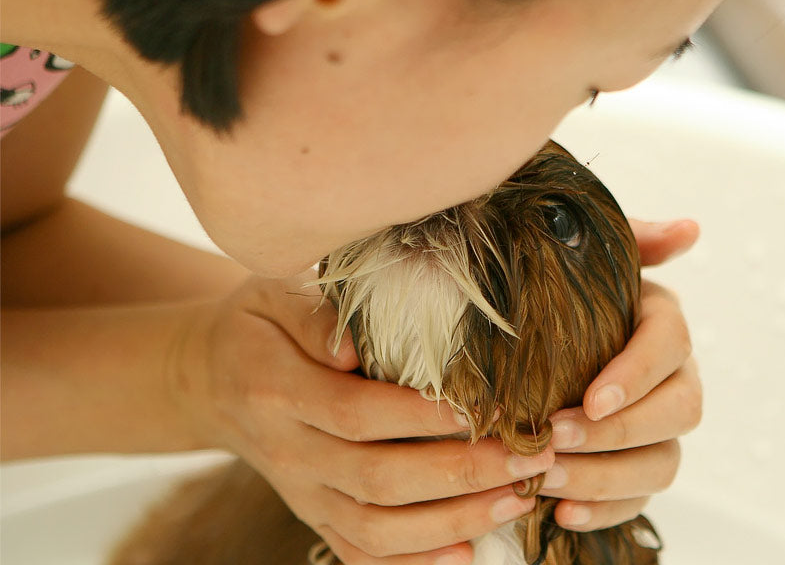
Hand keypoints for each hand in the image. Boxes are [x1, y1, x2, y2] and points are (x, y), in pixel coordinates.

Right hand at [170, 273, 554, 563]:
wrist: (210, 378)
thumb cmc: (259, 325)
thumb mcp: (273, 293)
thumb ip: (315, 314)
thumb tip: (353, 346)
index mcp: (277, 390)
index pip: (357, 413)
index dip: (421, 417)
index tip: (483, 408)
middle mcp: (288, 452)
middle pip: (377, 478)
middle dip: (460, 473)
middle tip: (527, 456)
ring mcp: (300, 493)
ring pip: (375, 528)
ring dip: (452, 522)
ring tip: (517, 499)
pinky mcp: (312, 516)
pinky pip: (359, 553)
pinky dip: (412, 564)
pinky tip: (467, 554)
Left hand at [540, 218, 702, 530]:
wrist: (531, 335)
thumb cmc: (558, 294)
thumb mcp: (586, 259)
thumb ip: (633, 240)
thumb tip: (690, 229)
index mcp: (661, 323)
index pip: (670, 345)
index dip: (637, 375)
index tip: (592, 398)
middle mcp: (673, 377)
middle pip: (678, 411)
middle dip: (619, 432)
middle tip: (555, 437)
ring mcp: (660, 428)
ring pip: (663, 463)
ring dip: (607, 477)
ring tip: (548, 480)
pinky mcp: (639, 467)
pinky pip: (639, 499)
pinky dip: (605, 511)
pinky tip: (562, 514)